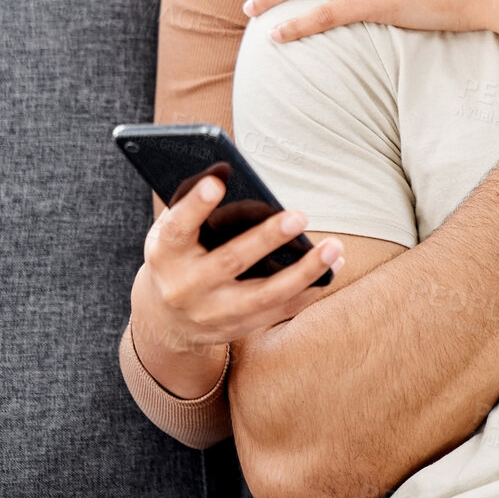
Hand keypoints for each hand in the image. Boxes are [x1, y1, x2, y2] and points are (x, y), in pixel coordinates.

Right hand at [130, 174, 344, 396]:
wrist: (165, 319)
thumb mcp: (172, 230)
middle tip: (299, 216)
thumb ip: (194, 203)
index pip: (178, 228)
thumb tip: (226, 170)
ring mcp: (213, 313)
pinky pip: (280, 310)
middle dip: (267, 239)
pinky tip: (332, 268)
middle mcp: (186, 286)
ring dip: (303, 272)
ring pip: (264, 295)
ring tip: (333, 247)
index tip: (217, 182)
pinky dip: (309, 290)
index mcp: (165, 254)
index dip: (196, 205)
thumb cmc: (177, 256)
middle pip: (230, 262)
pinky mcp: (238, 327)